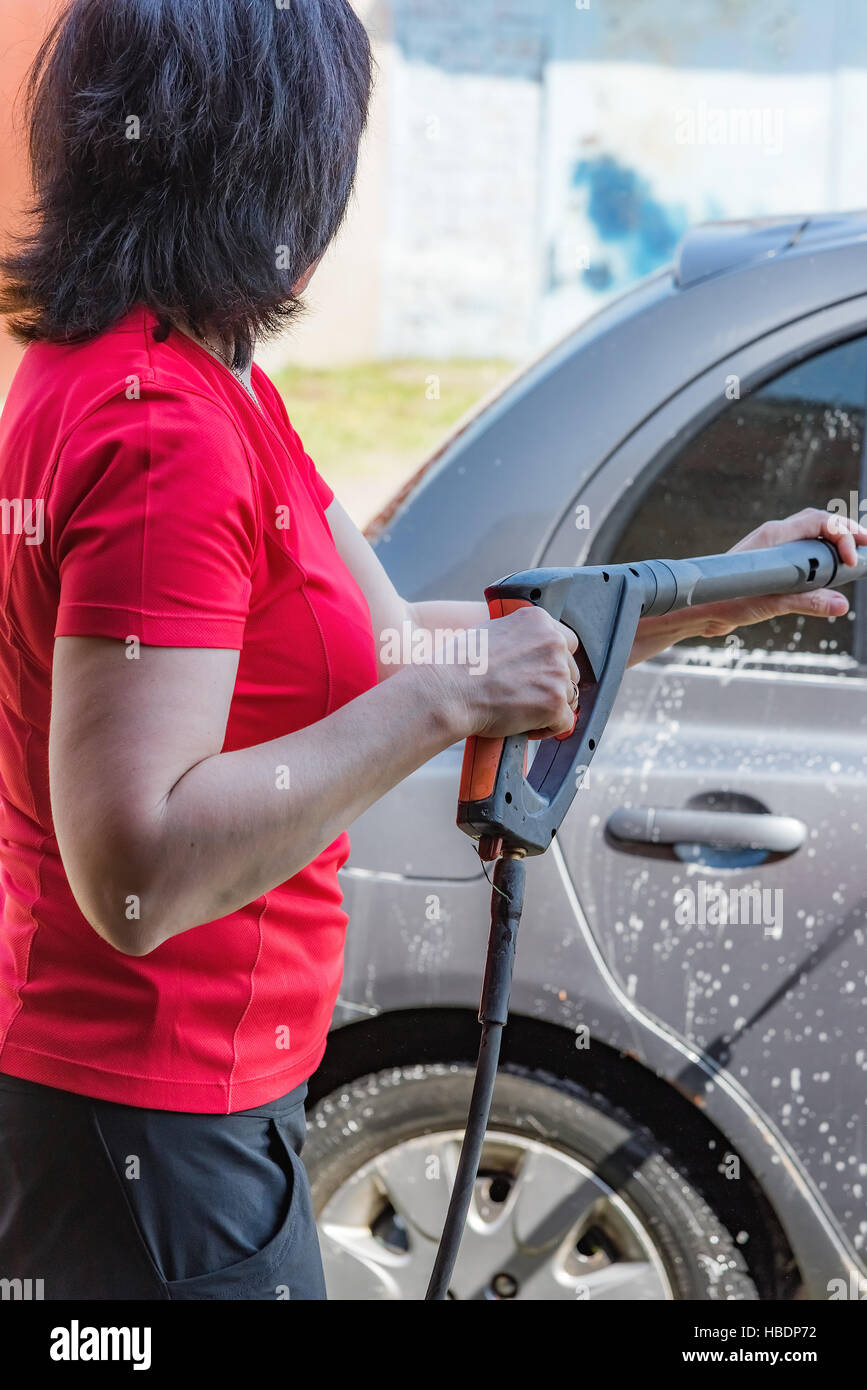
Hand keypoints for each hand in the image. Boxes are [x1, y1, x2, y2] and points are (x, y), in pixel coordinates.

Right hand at [436, 605, 579, 739]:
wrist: (448, 691)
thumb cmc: (458, 665)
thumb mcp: (491, 632)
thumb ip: (519, 638)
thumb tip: (526, 652)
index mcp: (537, 620)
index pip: (566, 641)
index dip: (552, 661)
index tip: (540, 673)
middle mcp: (552, 642)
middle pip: (570, 670)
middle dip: (552, 685)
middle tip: (525, 695)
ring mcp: (556, 673)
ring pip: (569, 696)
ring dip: (549, 706)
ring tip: (520, 710)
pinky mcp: (555, 702)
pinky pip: (564, 722)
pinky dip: (546, 729)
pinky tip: (522, 724)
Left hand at [688, 508, 866, 638]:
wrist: (699, 610)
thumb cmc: (726, 600)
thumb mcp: (770, 603)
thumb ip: (806, 602)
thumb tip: (840, 605)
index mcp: (774, 537)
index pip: (817, 521)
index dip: (841, 534)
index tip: (851, 559)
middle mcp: (775, 538)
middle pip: (819, 524)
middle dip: (846, 532)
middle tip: (866, 547)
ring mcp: (773, 550)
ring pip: (812, 539)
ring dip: (835, 546)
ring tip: (855, 559)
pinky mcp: (772, 566)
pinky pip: (803, 555)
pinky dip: (822, 560)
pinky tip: (832, 574)